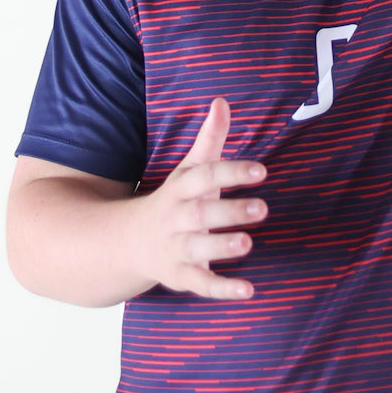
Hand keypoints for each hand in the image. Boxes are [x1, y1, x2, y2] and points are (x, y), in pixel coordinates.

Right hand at [124, 97, 266, 299]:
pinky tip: (248, 290)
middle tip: (262, 208)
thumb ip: (209, 140)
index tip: (261, 170)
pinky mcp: (181, 277)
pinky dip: (223, 289)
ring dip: (222, 246)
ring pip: (198, 248)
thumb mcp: (187, 171)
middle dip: (229, 211)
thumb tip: (222, 101)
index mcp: (180, 189)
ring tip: (248, 243)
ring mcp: (177, 249)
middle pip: (200, 214)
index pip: (205, 177)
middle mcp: (176, 219)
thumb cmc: (173, 201)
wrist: (128, 243)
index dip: (232, 172)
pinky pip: (201, 284)